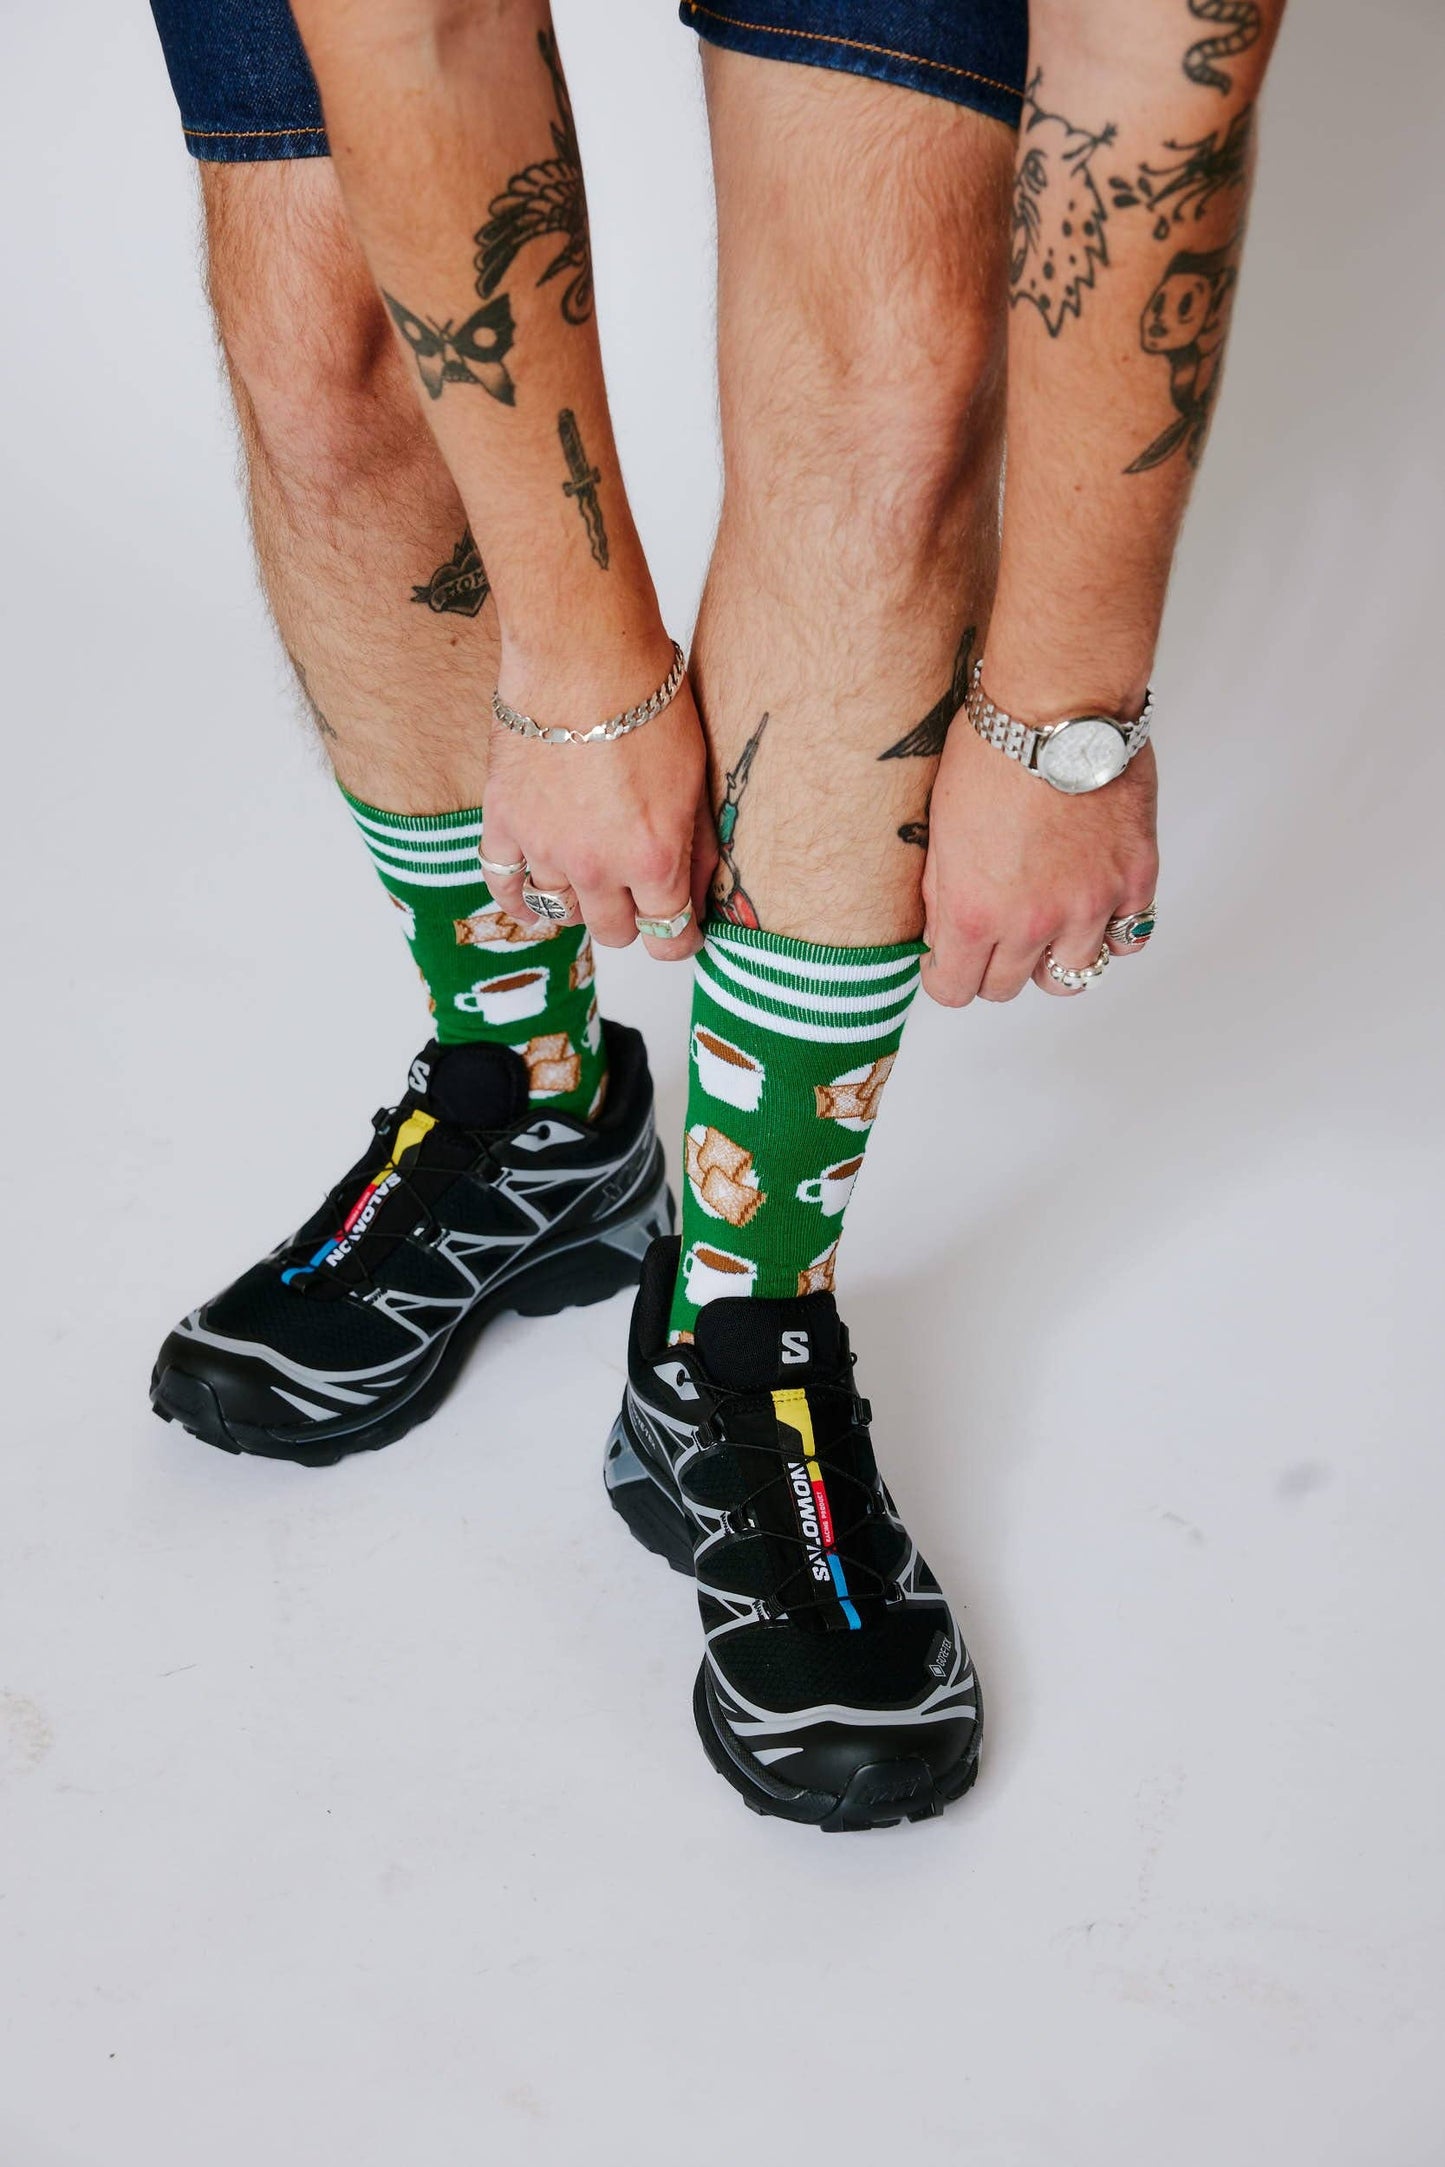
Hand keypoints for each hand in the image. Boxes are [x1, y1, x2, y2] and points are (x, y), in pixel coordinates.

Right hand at [480, 642, 715, 961]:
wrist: (585, 654)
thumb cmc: (649, 704)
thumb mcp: (696, 782)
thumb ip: (696, 848)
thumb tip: (698, 895)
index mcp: (653, 861)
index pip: (667, 938)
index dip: (677, 938)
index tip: (679, 929)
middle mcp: (597, 867)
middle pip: (612, 932)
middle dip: (630, 919)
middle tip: (636, 894)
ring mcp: (545, 849)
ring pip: (561, 912)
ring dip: (580, 902)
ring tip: (591, 881)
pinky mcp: (505, 822)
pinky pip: (504, 884)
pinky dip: (519, 901)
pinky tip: (534, 905)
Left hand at [920, 722, 1158, 1005]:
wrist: (1057, 707)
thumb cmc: (990, 751)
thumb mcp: (939, 829)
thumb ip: (942, 894)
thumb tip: (944, 935)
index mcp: (974, 912)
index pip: (955, 990)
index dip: (946, 978)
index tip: (948, 962)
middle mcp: (1033, 922)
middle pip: (1008, 988)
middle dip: (992, 968)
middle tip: (992, 938)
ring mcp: (1090, 906)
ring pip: (1071, 976)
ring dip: (1052, 957)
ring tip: (1045, 925)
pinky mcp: (1135, 879)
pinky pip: (1128, 938)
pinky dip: (1109, 931)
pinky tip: (1092, 908)